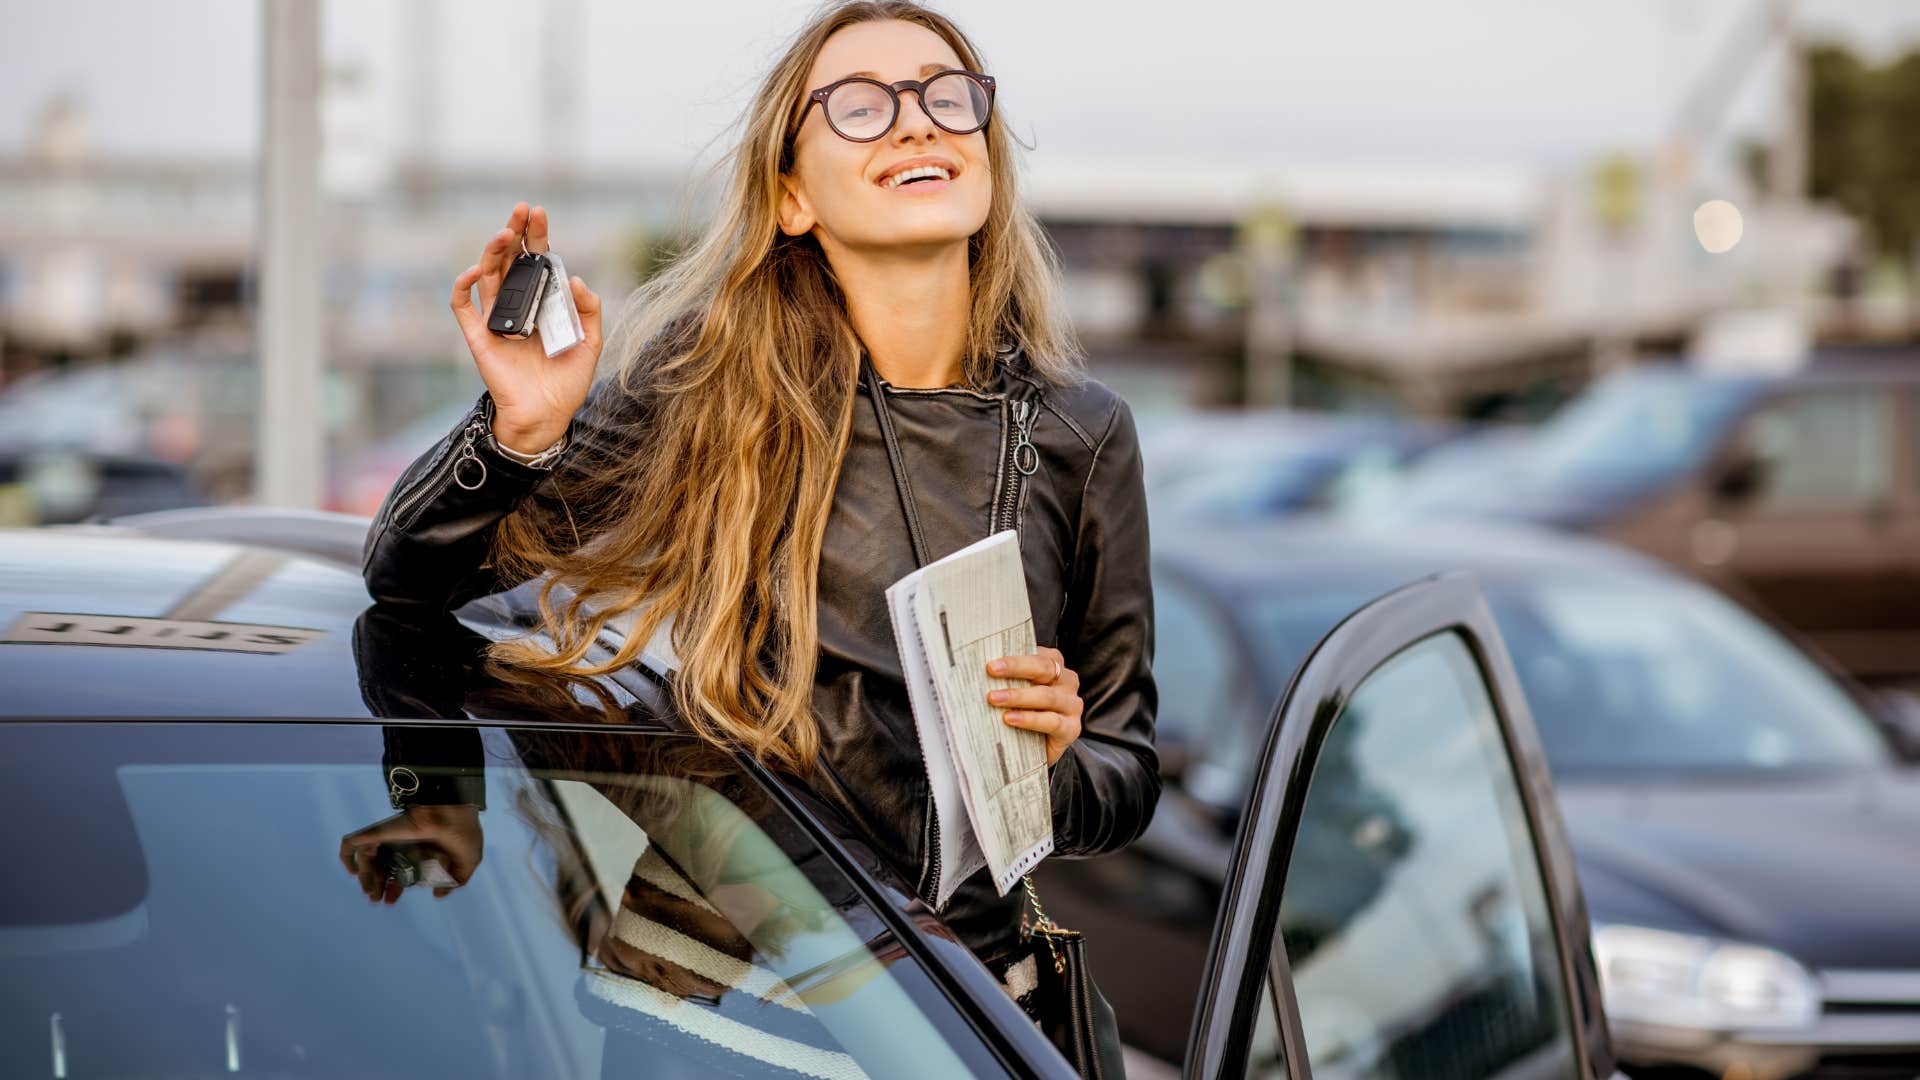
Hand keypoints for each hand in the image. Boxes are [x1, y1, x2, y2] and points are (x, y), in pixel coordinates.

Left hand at [338, 805, 483, 903]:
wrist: (453, 814)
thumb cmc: (463, 834)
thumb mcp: (468, 861)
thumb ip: (456, 880)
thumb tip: (438, 895)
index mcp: (420, 849)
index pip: (401, 871)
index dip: (395, 887)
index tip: (390, 901)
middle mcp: (402, 842)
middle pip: (383, 868)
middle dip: (378, 886)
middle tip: (377, 901)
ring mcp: (388, 836)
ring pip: (367, 860)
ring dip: (365, 879)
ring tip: (370, 894)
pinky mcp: (377, 831)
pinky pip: (352, 843)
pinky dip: (347, 857)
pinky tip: (352, 871)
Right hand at [448, 202, 603, 452]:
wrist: (548, 415)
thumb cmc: (568, 381)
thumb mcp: (590, 342)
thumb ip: (589, 310)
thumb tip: (575, 278)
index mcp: (542, 303)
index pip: (536, 261)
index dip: (536, 237)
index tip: (538, 213)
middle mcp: (518, 306)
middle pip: (510, 260)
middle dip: (514, 232)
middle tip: (521, 211)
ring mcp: (497, 320)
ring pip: (487, 275)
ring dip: (493, 251)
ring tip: (505, 233)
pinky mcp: (479, 337)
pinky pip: (463, 306)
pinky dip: (464, 285)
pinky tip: (476, 270)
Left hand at [986, 645, 1082, 766]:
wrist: (1036, 750)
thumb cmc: (1023, 712)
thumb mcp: (1015, 689)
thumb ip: (1006, 676)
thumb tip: (976, 664)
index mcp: (1055, 665)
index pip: (1038, 655)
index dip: (1014, 657)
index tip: (991, 662)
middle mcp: (1067, 681)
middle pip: (1044, 668)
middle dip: (1016, 668)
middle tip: (991, 670)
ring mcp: (1072, 705)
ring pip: (1046, 695)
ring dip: (1018, 696)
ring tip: (994, 699)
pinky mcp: (1071, 728)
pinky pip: (1051, 721)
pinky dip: (1029, 719)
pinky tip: (1010, 719)